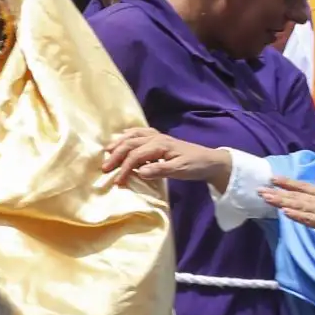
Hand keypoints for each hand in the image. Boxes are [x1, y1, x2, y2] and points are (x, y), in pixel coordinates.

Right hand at [102, 127, 231, 188]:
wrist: (210, 160)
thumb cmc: (195, 166)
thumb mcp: (179, 170)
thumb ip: (159, 170)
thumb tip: (139, 172)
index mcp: (160, 145)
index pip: (136, 156)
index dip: (124, 168)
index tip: (117, 181)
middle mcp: (156, 138)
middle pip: (130, 143)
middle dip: (116, 155)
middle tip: (104, 168)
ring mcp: (158, 136)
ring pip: (133, 136)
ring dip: (119, 143)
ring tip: (107, 151)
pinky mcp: (159, 138)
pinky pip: (140, 132)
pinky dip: (129, 134)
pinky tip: (123, 137)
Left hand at [260, 177, 314, 240]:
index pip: (303, 186)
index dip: (287, 182)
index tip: (272, 178)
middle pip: (296, 196)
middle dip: (277, 193)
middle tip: (259, 190)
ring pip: (299, 206)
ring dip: (282, 202)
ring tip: (266, 198)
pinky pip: (309, 219)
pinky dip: (297, 215)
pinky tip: (285, 212)